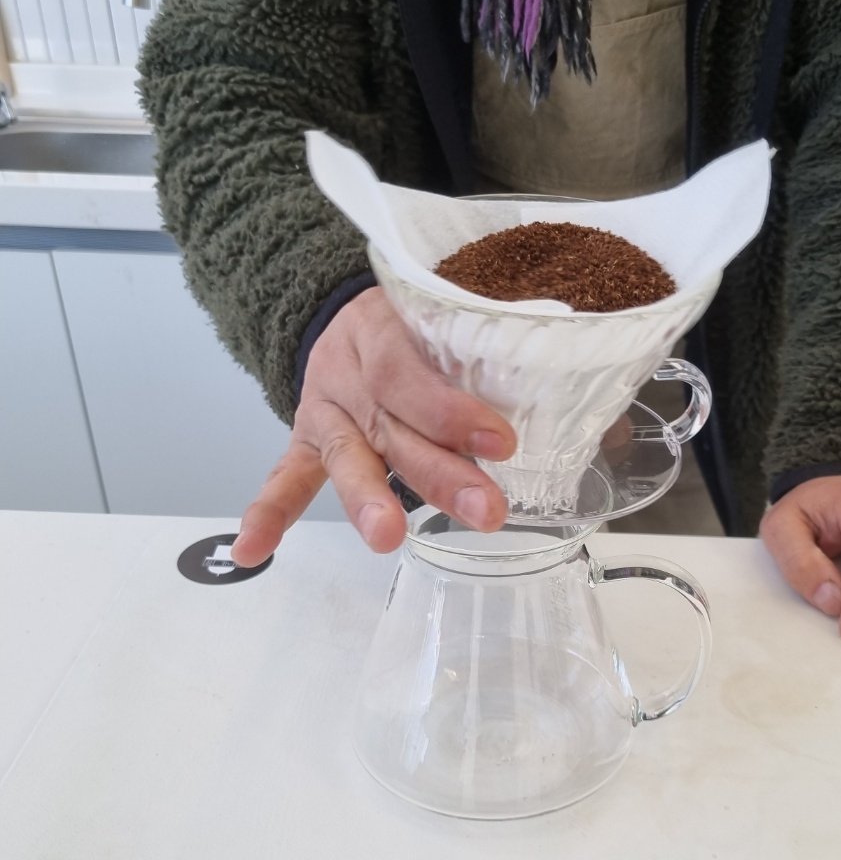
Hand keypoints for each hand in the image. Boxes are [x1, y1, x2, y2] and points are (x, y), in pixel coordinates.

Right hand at [231, 287, 515, 564]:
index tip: (502, 443)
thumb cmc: (408, 319)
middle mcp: (349, 374)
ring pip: (347, 457)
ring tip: (388, 536)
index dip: (452, 409)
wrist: (333, 310)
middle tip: (484, 509)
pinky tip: (252, 550)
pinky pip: (285, 478)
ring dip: (368, 499)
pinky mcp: (306, 442)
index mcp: (382, 329)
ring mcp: (325, 412)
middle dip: (438, 472)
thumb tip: (569, 371)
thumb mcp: (438, 309)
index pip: (411, 371)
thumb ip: (484, 337)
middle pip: (392, 426)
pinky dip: (270, 513)